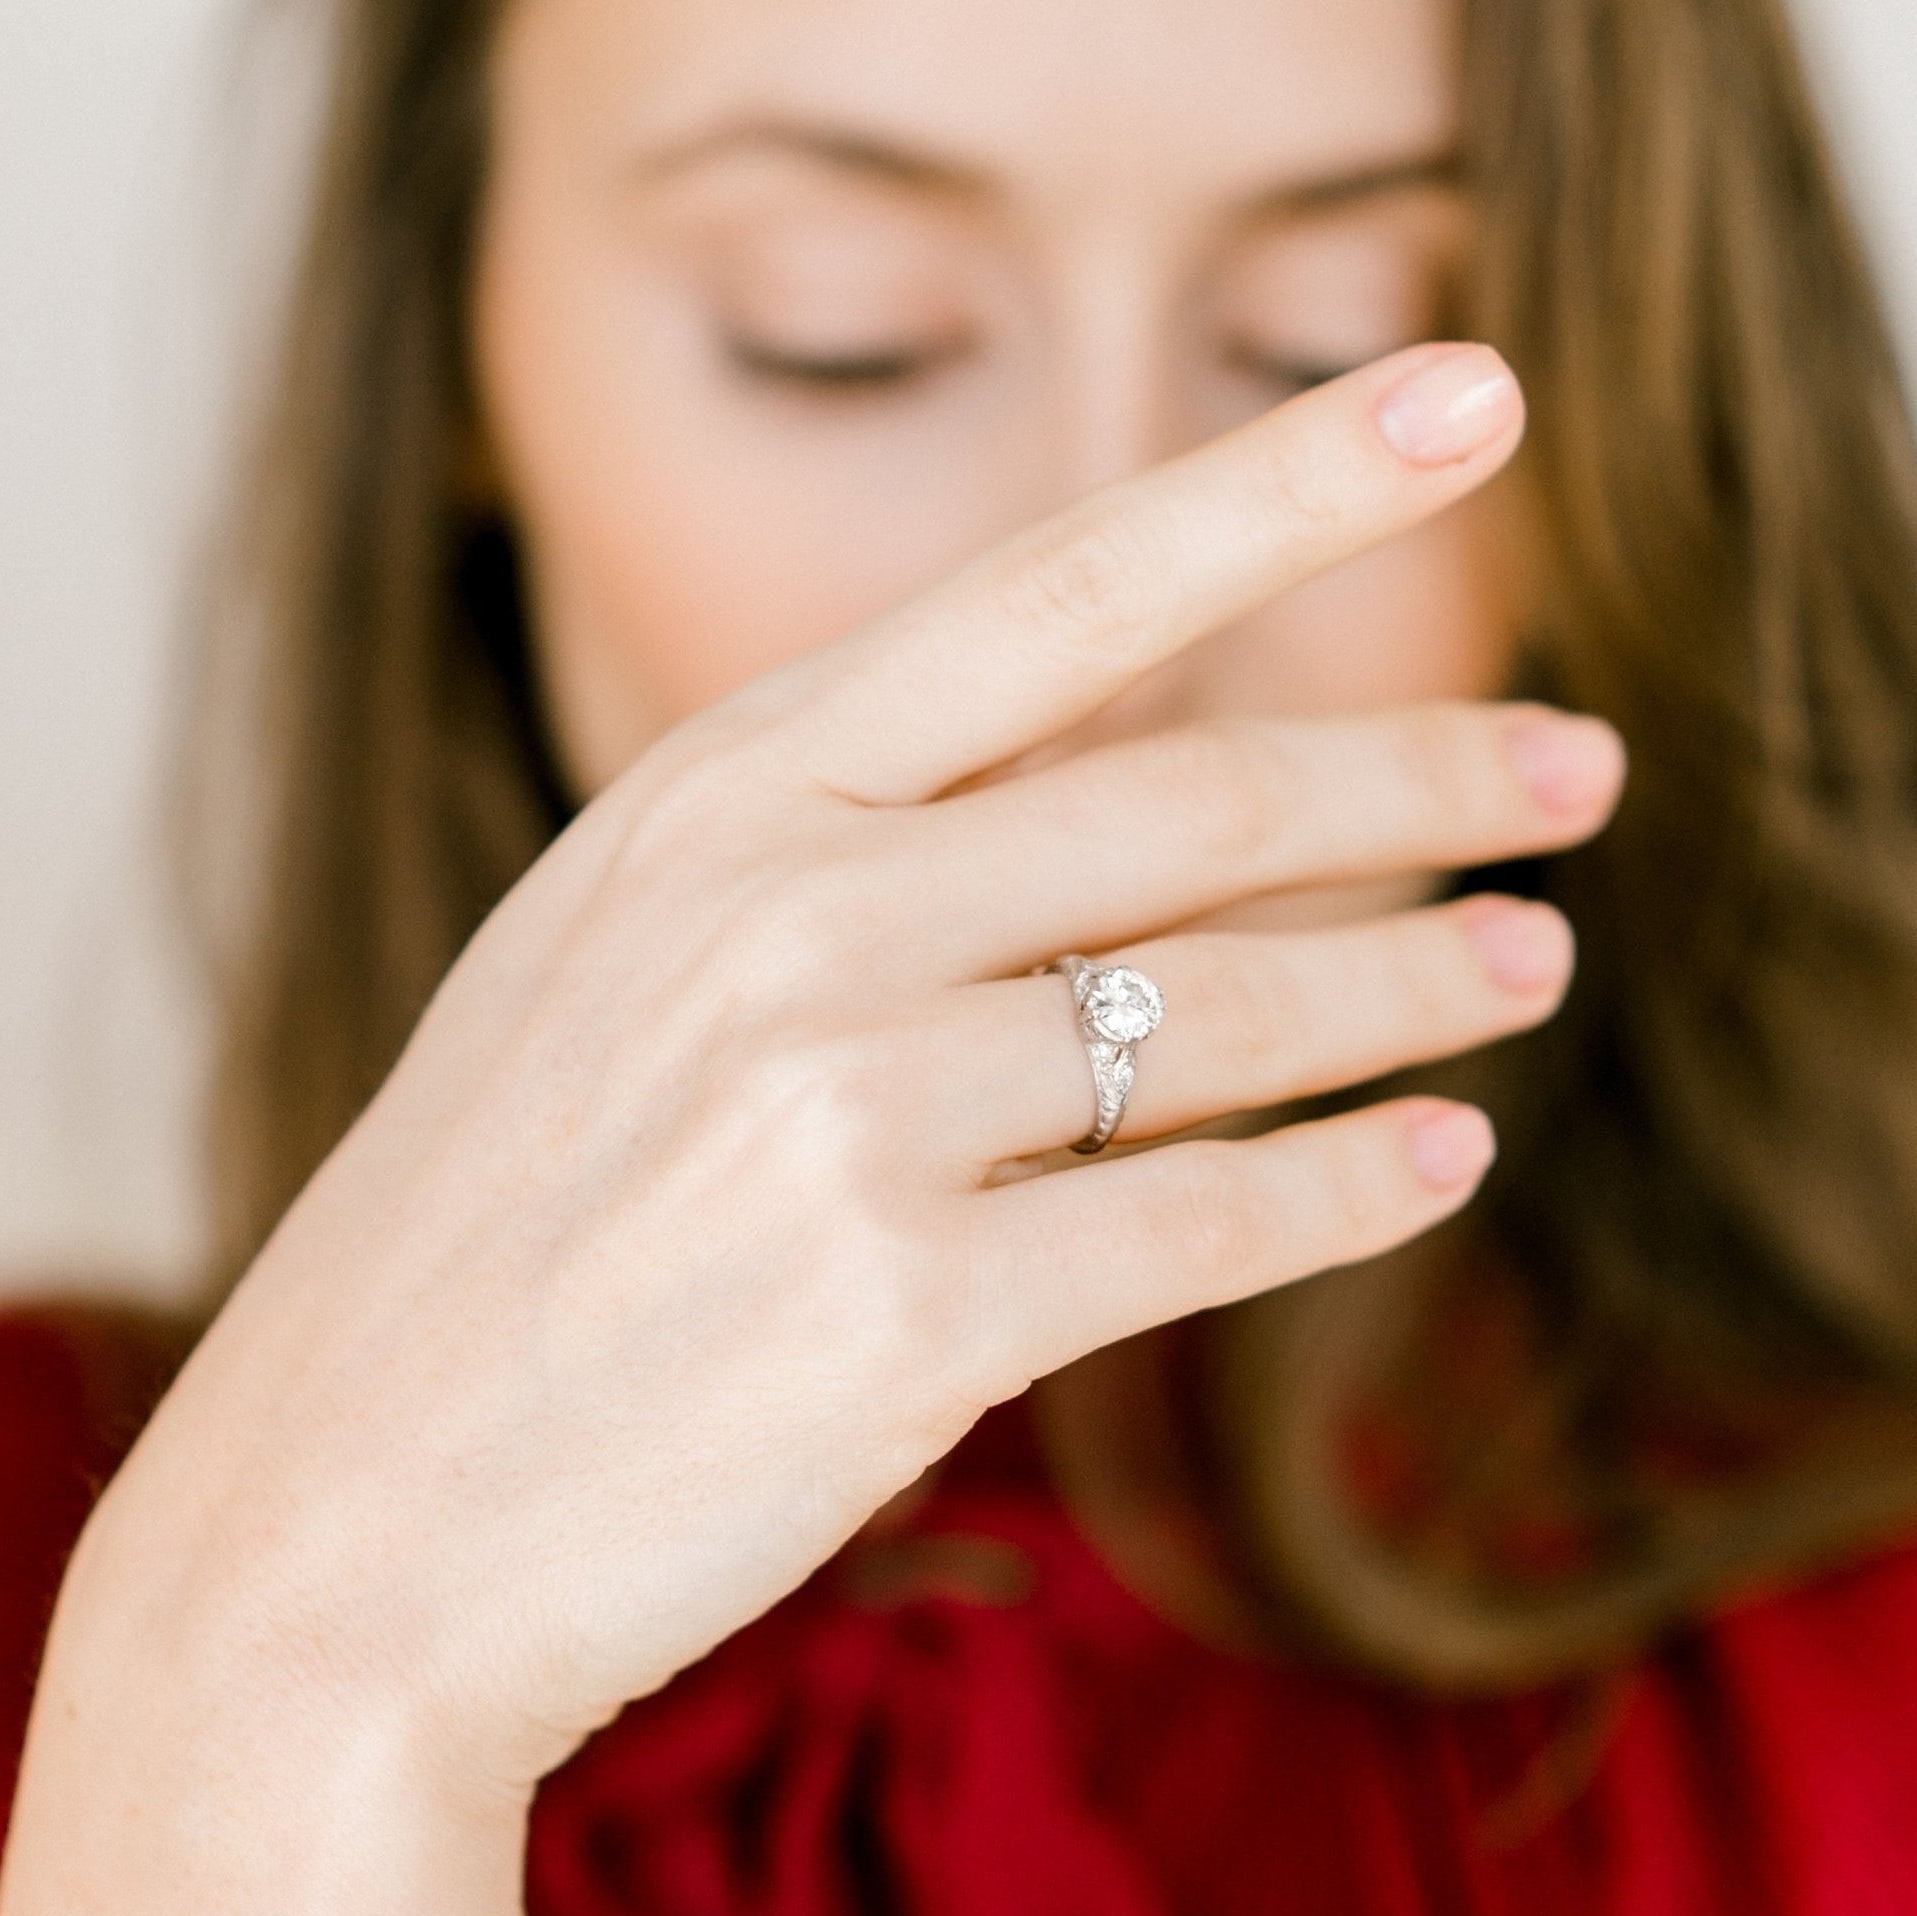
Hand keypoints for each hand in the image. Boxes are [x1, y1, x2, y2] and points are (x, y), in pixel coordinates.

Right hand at [88, 341, 1616, 1796]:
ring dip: (1417, 983)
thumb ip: (829, 862)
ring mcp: (847, 1109)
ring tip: (1529, 960)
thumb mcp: (619, 968)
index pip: (1061, 589)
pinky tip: (1438, 1155)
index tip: (1474, 392)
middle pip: (1202, 806)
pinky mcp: (910, 1311)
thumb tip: (1102, 824)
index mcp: (718, 795)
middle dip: (1430, 776)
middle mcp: (791, 913)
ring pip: (1227, 1016)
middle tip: (1578, 769)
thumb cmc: (490, 1245)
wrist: (338, 1523)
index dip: (1287, 481)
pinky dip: (1349, 1185)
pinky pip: (1207, 1224)